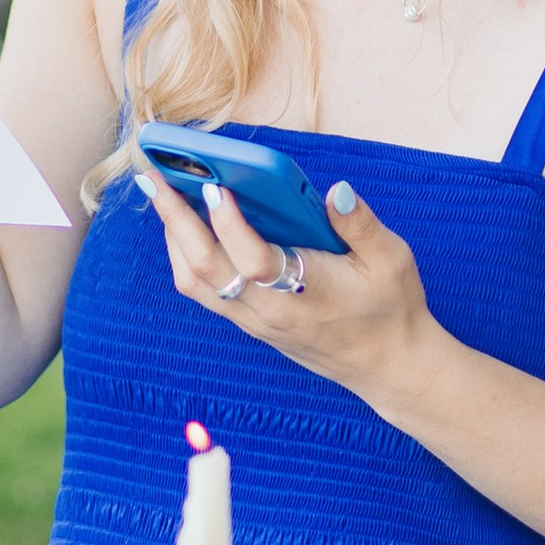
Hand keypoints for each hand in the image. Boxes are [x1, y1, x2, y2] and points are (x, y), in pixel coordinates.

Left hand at [133, 164, 438, 408]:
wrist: (388, 366)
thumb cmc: (391, 309)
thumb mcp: (391, 260)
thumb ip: (361, 224)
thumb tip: (336, 190)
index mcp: (306, 294)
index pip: (253, 260)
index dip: (229, 223)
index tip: (215, 185)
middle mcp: (270, 311)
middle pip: (206, 269)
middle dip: (175, 221)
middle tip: (154, 178)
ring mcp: (255, 321)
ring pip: (195, 283)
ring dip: (173, 239)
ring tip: (163, 195)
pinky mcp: (250, 324)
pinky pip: (204, 291)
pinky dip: (186, 256)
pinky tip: (186, 226)